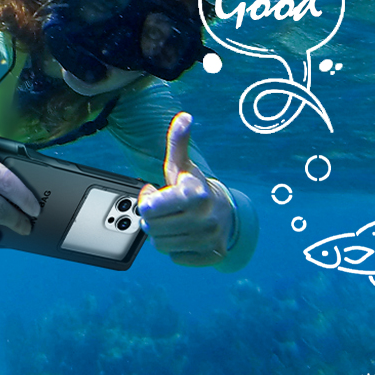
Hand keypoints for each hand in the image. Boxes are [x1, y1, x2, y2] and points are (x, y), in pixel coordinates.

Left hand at [137, 112, 234, 265]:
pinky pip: (175, 258)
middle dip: (152, 218)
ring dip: (162, 233)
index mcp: (194, 194)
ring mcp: (210, 238)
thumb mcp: (182, 165)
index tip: (155, 193)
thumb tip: (184, 117)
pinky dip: (176, 248)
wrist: (226, 211)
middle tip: (164, 209)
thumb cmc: (194, 187)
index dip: (147, 201)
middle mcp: (205, 218)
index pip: (148, 208)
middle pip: (151, 228)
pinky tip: (185, 234)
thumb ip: (178, 142)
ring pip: (160, 245)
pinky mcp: (212, 255)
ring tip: (173, 221)